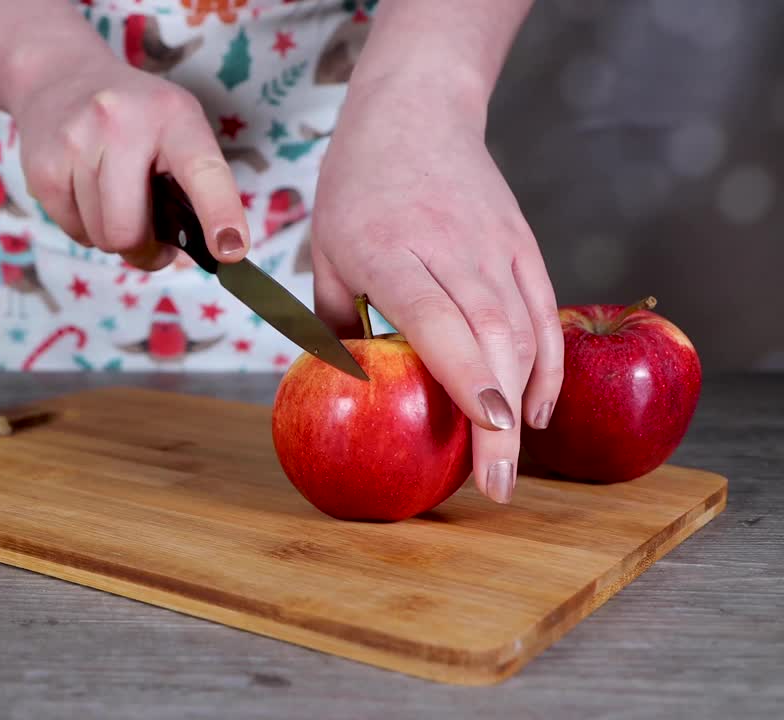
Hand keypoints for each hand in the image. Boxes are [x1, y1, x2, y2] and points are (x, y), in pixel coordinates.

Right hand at [8, 55, 249, 269]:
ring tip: (114, 198)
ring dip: (112, 234)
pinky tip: (86, 192)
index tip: (231, 249)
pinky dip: (85, 226)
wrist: (60, 78)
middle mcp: (120, 124)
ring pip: (100, 237)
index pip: (202, 170)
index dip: (219, 214)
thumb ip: (195, 187)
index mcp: (172, 117)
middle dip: (144, 250)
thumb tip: (209, 252)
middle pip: (129, 231)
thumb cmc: (134, 118)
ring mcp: (76, 144)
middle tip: (152, 238)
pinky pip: (72, 232)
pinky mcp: (42, 168)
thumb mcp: (176, 129)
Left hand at [310, 74, 563, 504]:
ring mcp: (495, 244)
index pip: (438, 316)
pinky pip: (543, 314)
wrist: (416, 111)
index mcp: (389, 247)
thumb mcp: (325, 251)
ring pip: (525, 329)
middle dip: (499, 418)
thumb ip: (337, 324)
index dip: (468, 375)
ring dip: (522, 402)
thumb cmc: (356, 188)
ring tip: (506, 465)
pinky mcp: (522, 245)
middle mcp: (450, 246)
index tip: (487, 429)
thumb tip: (346, 394)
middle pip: (491, 335)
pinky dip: (546, 367)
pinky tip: (532, 413)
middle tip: (495, 486)